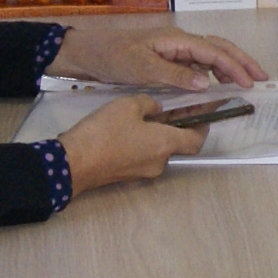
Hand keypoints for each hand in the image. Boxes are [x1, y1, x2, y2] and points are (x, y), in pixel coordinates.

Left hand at [52, 21, 263, 90]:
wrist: (89, 53)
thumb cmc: (113, 57)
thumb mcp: (142, 68)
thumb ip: (175, 75)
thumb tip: (207, 84)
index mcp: (177, 40)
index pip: (213, 52)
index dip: (234, 67)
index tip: (250, 83)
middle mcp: (180, 41)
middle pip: (219, 47)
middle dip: (242, 61)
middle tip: (262, 78)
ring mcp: (175, 49)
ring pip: (211, 54)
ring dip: (230, 65)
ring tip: (247, 81)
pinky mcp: (169, 59)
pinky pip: (198, 63)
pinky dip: (214, 71)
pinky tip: (219, 83)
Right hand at [54, 95, 202, 192]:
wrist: (73, 163)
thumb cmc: (104, 132)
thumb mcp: (128, 106)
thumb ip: (149, 103)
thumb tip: (157, 108)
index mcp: (165, 144)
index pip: (197, 140)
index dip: (203, 126)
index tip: (203, 112)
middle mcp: (160, 162)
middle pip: (178, 144)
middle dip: (178, 126)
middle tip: (174, 106)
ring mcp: (143, 171)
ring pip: (159, 149)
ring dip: (159, 133)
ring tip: (149, 112)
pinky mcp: (127, 174)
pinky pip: (144, 155)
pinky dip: (144, 142)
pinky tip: (131, 127)